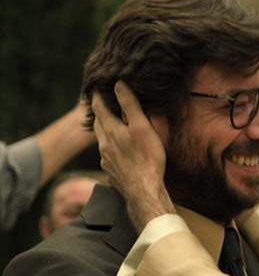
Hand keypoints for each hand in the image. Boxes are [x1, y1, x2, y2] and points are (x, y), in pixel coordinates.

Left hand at [92, 81, 175, 231]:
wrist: (144, 191)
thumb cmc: (147, 158)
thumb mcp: (142, 127)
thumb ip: (130, 105)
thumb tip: (119, 85)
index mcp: (111, 131)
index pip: (99, 108)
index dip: (96, 96)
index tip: (95, 87)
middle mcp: (104, 145)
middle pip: (98, 125)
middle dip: (99, 114)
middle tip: (103, 106)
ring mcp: (106, 161)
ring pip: (102, 142)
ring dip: (106, 133)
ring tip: (113, 129)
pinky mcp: (112, 173)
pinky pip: (108, 158)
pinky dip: (112, 151)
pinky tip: (121, 154)